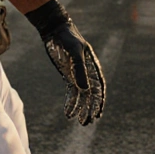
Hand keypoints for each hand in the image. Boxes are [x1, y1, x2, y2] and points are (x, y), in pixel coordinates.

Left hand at [26, 0, 105, 124]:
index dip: (99, 101)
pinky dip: (71, 103)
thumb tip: (84, 90)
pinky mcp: (68, 76)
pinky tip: (68, 113)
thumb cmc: (68, 38)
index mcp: (93, 66)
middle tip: (87, 122)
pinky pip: (71, 93)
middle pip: (91, 95)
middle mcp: (87, 73)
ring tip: (80, 122)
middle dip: (90, 109)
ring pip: (82, 96)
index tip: (98, 113)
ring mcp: (77, 75)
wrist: (55, 30)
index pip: (99, 88)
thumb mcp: (75, 52)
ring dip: (81, 109)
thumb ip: (80, 70)